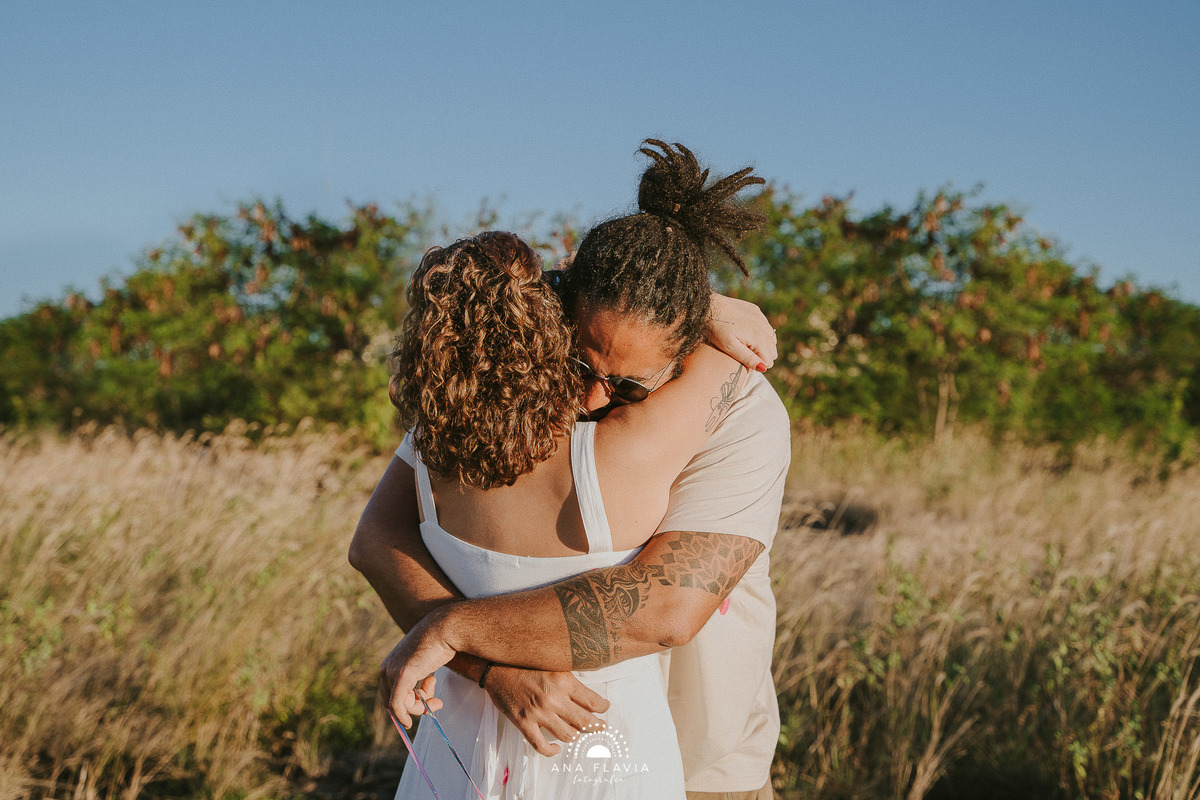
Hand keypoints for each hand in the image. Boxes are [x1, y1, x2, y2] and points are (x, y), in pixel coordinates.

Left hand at [379, 615, 453, 727]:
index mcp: (389, 665)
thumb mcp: (423, 663)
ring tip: (438, 697)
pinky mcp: (402, 676)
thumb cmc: (438, 644)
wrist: (444, 630)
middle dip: (416, 707)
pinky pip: (398, 705)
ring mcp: (392, 672)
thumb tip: (419, 695)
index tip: (426, 705)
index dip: (407, 704)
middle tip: (437, 703)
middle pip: (394, 702)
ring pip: (401, 705)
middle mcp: (386, 669)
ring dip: (421, 707)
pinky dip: (402, 717)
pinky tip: (408, 724)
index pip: (391, 695)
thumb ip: (417, 675)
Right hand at [483, 666, 610, 755]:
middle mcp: (553, 698)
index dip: (603, 708)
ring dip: (576, 736)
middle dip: (596, 726)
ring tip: (578, 733)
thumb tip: (591, 684)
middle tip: (601, 727)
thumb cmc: (526, 664)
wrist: (497, 668)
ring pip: (568, 735)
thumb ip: (570, 677)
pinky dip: (552, 751)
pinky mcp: (524, 723)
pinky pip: (541, 746)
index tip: (605, 708)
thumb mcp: (553, 664)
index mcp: (563, 681)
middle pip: (585, 721)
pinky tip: (557, 747)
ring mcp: (538, 713)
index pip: (592, 701)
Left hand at [708, 293, 776, 371]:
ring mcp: (761, 317)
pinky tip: (747, 333)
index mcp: (758, 337)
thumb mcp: (730, 347)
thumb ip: (748, 358)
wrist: (708, 307)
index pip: (769, 360)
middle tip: (744, 354)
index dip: (758, 365)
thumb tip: (764, 368)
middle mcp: (763, 327)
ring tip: (746, 346)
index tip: (745, 362)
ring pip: (771, 338)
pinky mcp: (756, 310)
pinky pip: (765, 326)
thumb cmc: (717, 329)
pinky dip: (760, 332)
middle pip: (773, 350)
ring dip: (763, 345)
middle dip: (762, 355)